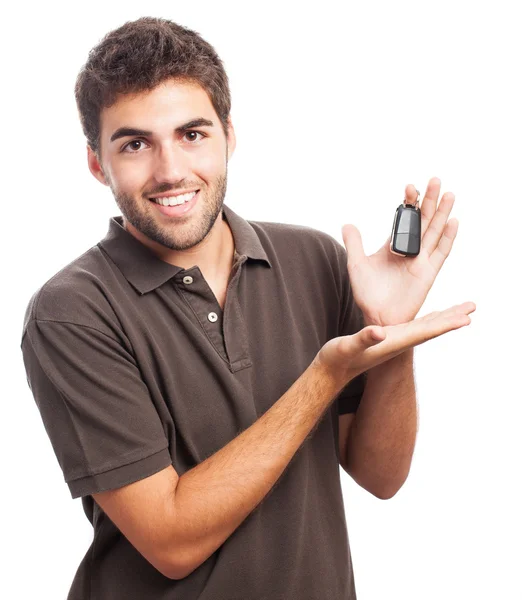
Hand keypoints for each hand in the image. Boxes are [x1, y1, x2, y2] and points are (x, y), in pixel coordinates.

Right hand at [313, 302, 475, 388]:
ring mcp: (394, 340)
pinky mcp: (388, 338)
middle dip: (452, 318)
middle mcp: (398, 342)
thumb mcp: (346, 347)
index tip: (465, 318)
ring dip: (444, 318)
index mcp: (392, 343)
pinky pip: (414, 326)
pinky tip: (434, 315)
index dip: (445, 324)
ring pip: (425, 327)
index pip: (424, 332)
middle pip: (431, 329)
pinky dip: (428, 319)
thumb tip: (379, 332)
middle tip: (472, 307)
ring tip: (462, 309)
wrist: (331, 371)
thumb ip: (362, 339)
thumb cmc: (337, 360)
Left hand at [341, 177, 471, 326]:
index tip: (409, 187)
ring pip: (434, 232)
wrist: (377, 316)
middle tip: (434, 180)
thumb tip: (347, 224)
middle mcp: (410, 250)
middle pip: (423, 221)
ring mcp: (421, 260)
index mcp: (393, 246)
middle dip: (428, 201)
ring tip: (448, 194)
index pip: (404, 219)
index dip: (408, 203)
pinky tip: (452, 221)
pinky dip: (447, 237)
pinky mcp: (428, 272)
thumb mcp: (357, 265)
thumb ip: (354, 244)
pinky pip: (441, 252)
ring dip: (441, 213)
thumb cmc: (367, 294)